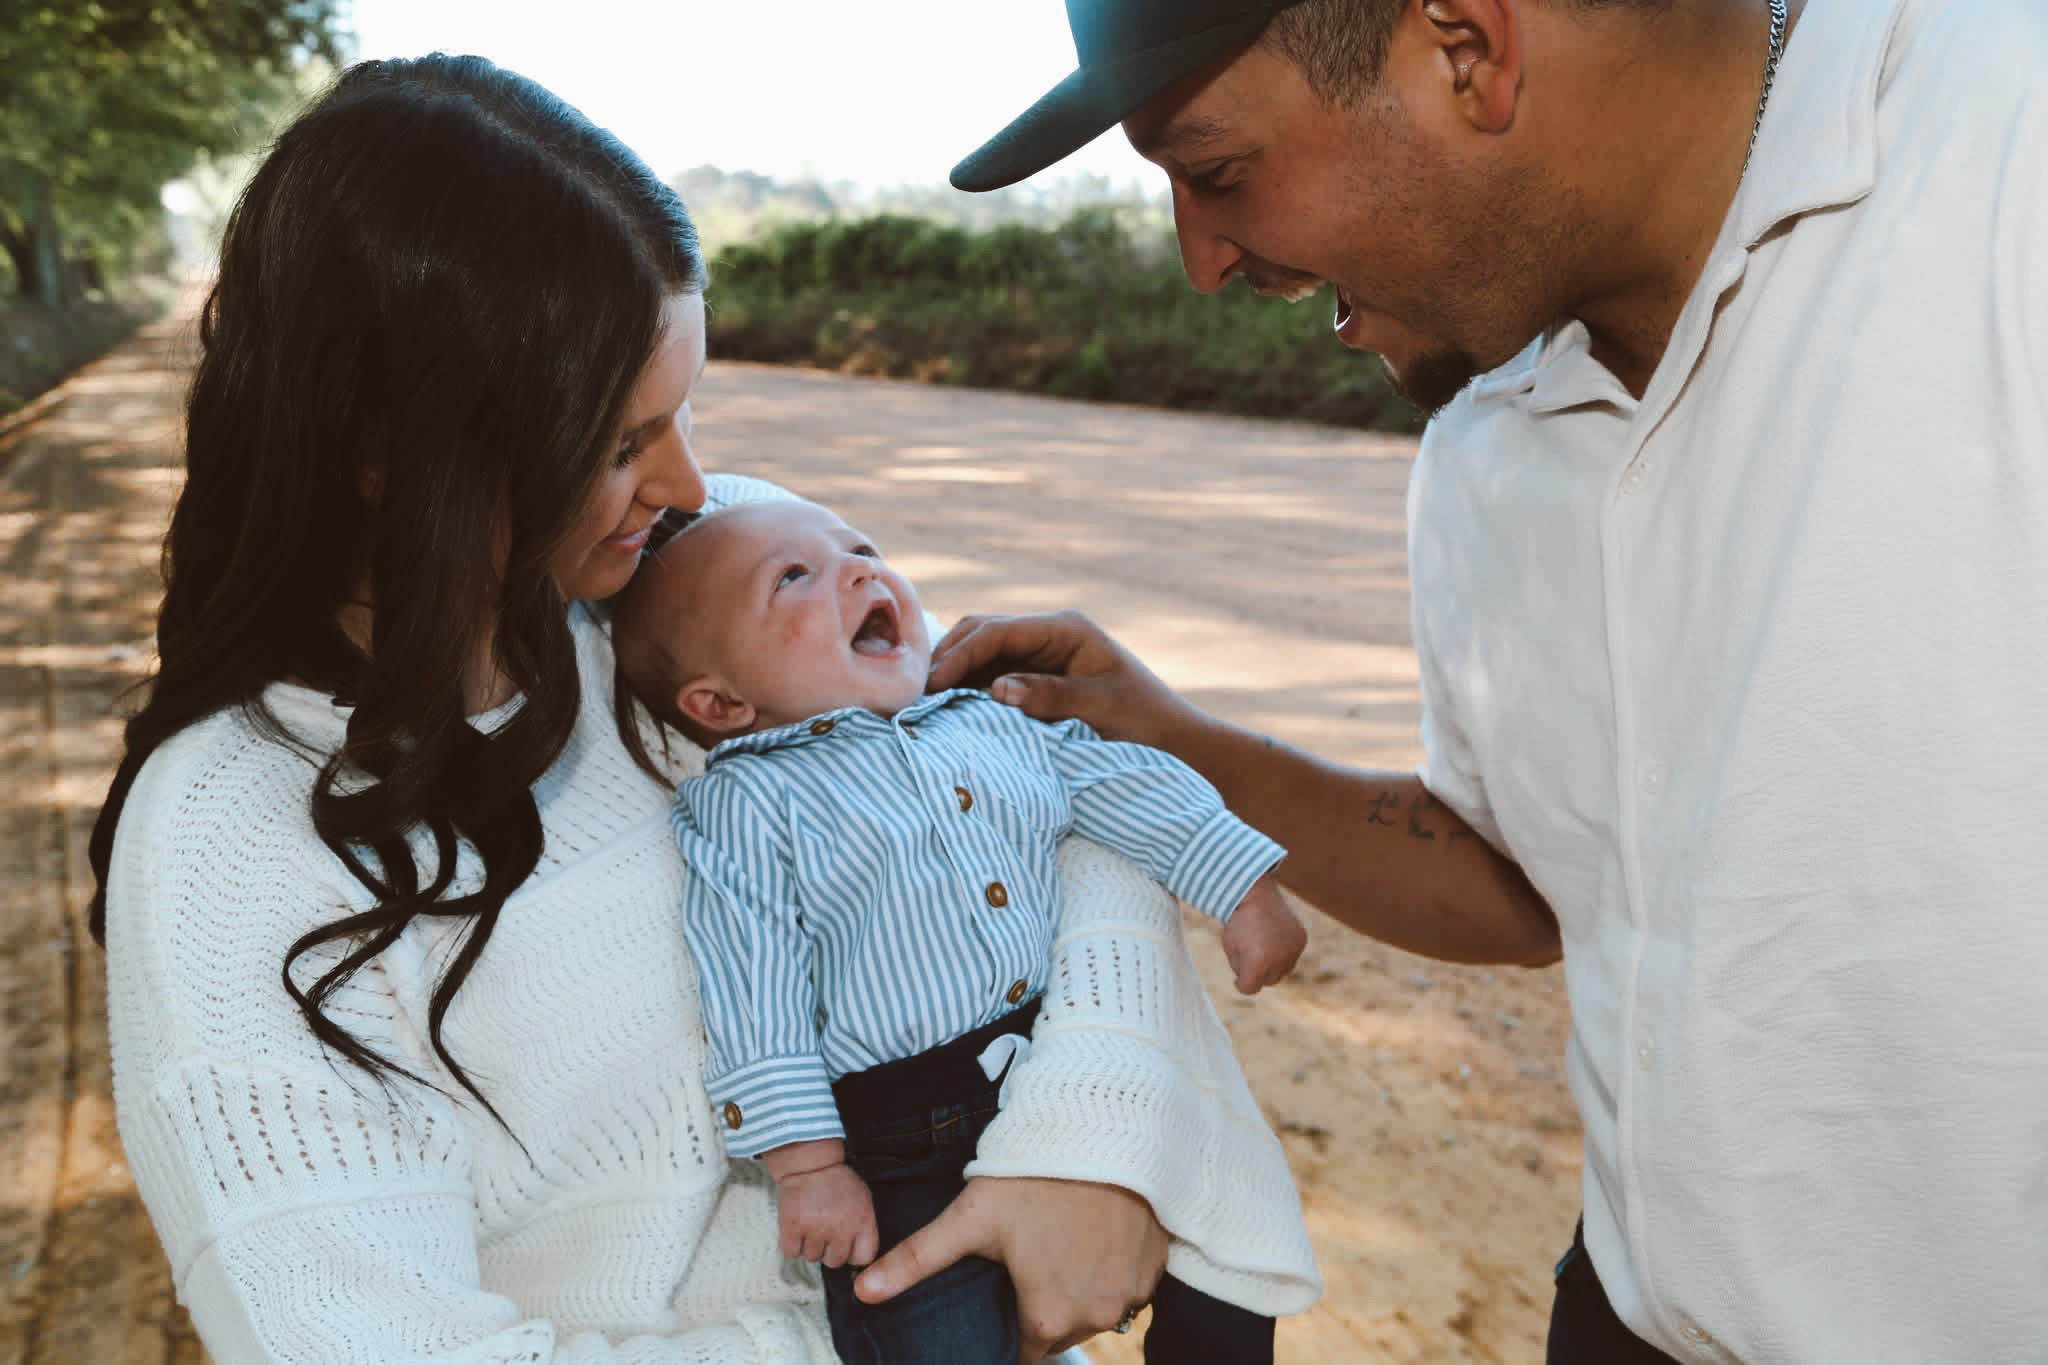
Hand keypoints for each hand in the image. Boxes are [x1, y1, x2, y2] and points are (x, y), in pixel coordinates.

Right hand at [770, 1155, 878, 1267]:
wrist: (810, 1163)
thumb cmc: (837, 1180)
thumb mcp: (863, 1200)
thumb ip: (864, 1227)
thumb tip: (860, 1254)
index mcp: (861, 1221)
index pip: (863, 1258)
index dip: (853, 1255)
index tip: (847, 1248)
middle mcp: (840, 1228)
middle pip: (835, 1262)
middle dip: (829, 1250)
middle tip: (825, 1233)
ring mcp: (815, 1228)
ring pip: (812, 1257)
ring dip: (809, 1245)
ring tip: (811, 1225)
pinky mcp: (792, 1227)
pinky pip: (791, 1252)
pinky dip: (792, 1244)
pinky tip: (797, 1229)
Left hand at [853, 1176, 1166, 1361]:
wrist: (1106, 1127)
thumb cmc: (1035, 1172)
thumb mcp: (971, 1214)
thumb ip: (917, 1259)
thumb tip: (861, 1291)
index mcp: (1048, 1317)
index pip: (1023, 1349)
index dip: (1008, 1324)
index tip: (1003, 1291)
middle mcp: (1096, 1316)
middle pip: (1059, 1330)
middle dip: (1042, 1305)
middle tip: (1028, 1260)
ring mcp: (1131, 1295)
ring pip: (1095, 1309)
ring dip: (1078, 1289)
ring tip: (1059, 1244)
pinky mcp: (1155, 1269)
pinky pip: (1128, 1287)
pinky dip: (1111, 1270)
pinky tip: (1093, 1235)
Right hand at [927, 610, 1194, 749]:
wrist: (1175, 743)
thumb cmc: (1145, 723)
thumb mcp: (1100, 709)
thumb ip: (1049, 696)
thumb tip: (997, 688)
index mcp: (1066, 629)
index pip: (998, 632)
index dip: (960, 655)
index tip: (932, 685)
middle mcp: (1049, 636)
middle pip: (981, 633)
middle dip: (947, 659)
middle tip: (915, 695)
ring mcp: (1040, 656)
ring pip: (980, 654)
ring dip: (952, 674)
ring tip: (922, 705)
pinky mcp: (1036, 680)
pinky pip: (990, 677)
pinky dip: (967, 690)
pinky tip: (947, 712)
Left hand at [1220, 875, 1306, 993]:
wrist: (1254, 893)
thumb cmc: (1238, 921)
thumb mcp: (1231, 948)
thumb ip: (1242, 969)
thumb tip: (1256, 980)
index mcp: (1257, 963)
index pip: (1250, 989)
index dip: (1241, 983)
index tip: (1238, 978)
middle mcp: (1278, 959)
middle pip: (1269, 981)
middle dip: (1260, 973)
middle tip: (1251, 957)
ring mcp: (1293, 950)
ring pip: (1284, 970)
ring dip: (1274, 964)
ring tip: (1262, 946)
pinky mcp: (1301, 940)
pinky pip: (1293, 955)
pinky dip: (1284, 951)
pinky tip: (1274, 938)